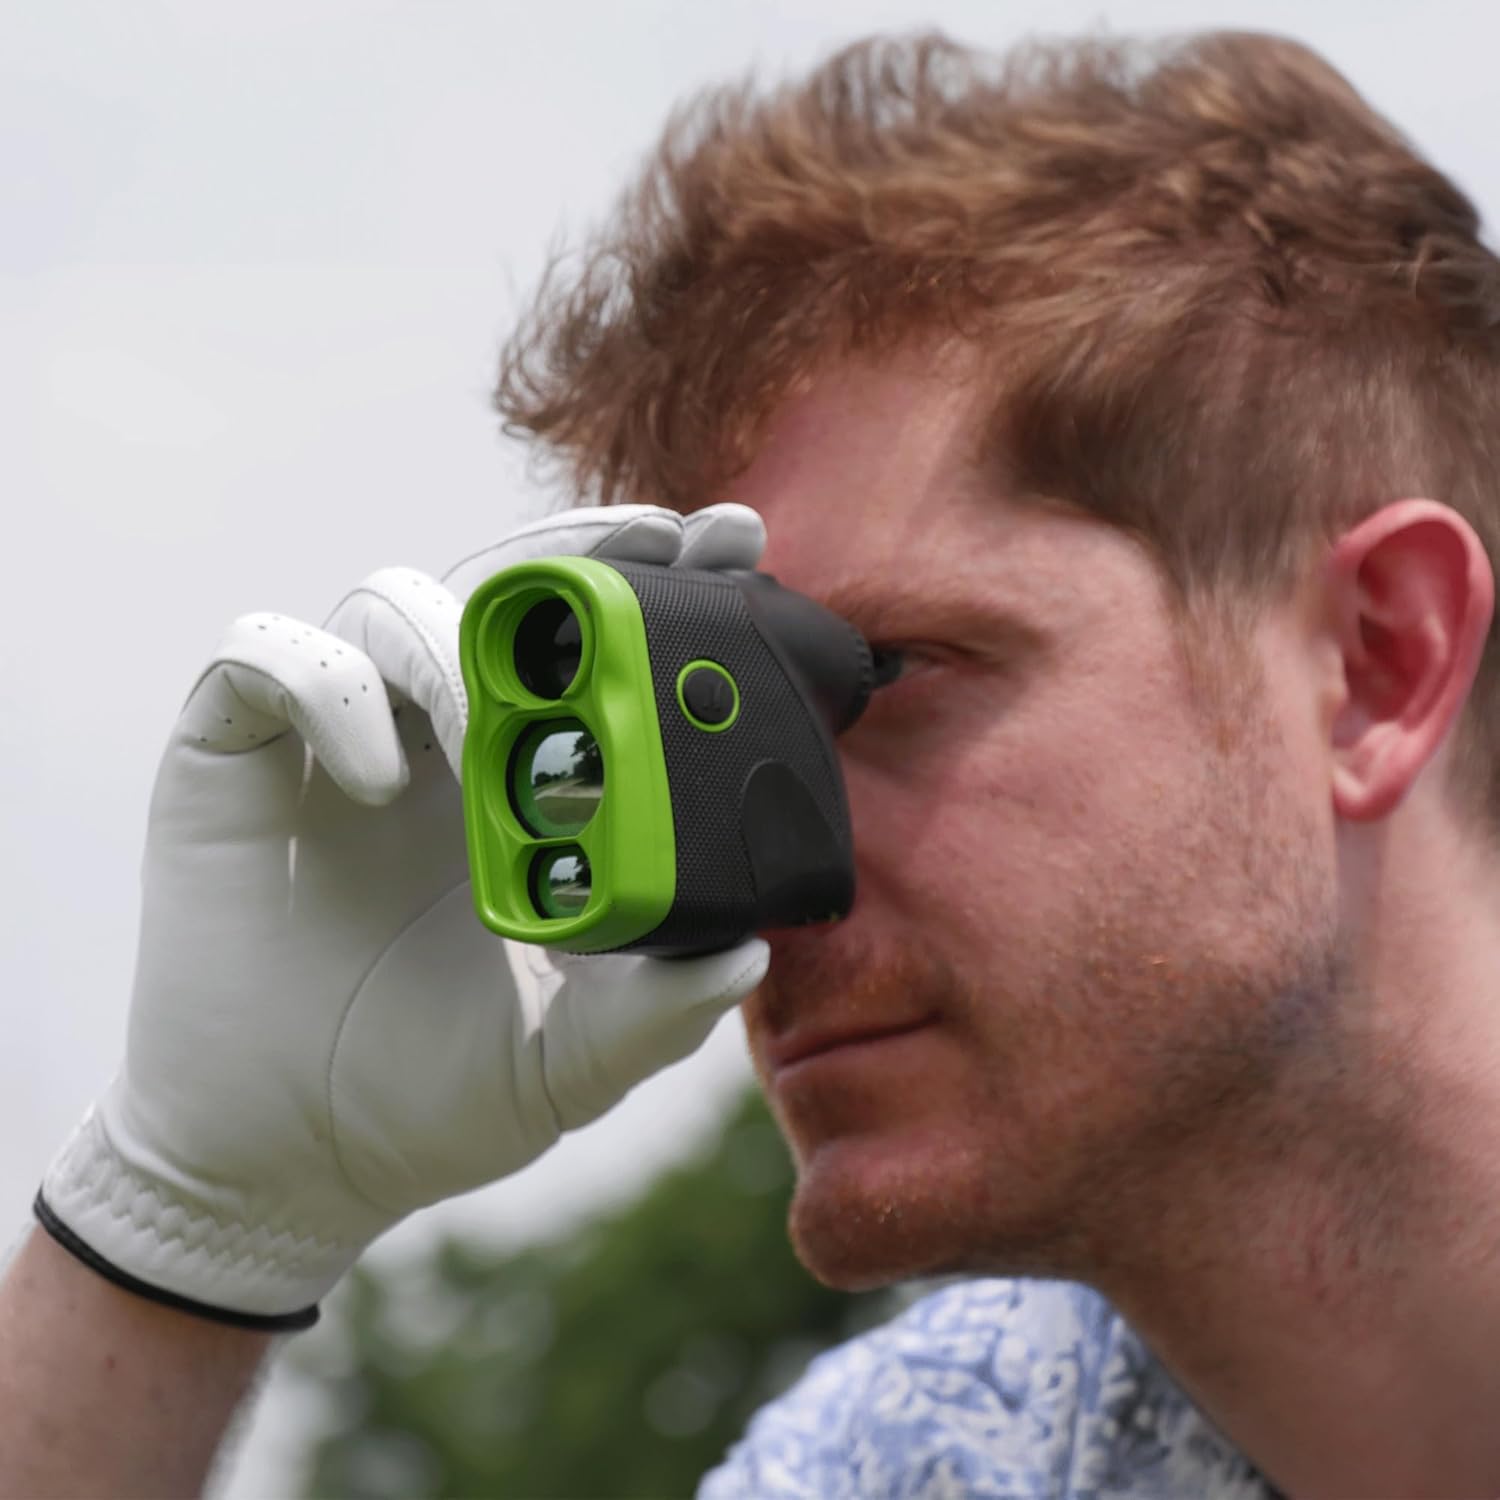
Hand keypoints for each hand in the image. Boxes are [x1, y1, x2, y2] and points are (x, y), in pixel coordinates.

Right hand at [38, 504, 769, 1325]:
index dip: (660, 582)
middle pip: (504, 588)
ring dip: (450, 644)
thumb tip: (749, 954)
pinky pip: (270, 657)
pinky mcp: (235, 754)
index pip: (596, 648)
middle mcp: (440, 741)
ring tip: (485, 742)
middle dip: (581, 551)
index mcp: (530, 787)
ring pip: (391, 600)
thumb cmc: (436, 1100)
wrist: (290, 1161)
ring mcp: (340, 739)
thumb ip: (653, 1015)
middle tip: (654, 540)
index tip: (733, 543)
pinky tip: (379, 777)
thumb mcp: (568, 1063)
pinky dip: (329, 688)